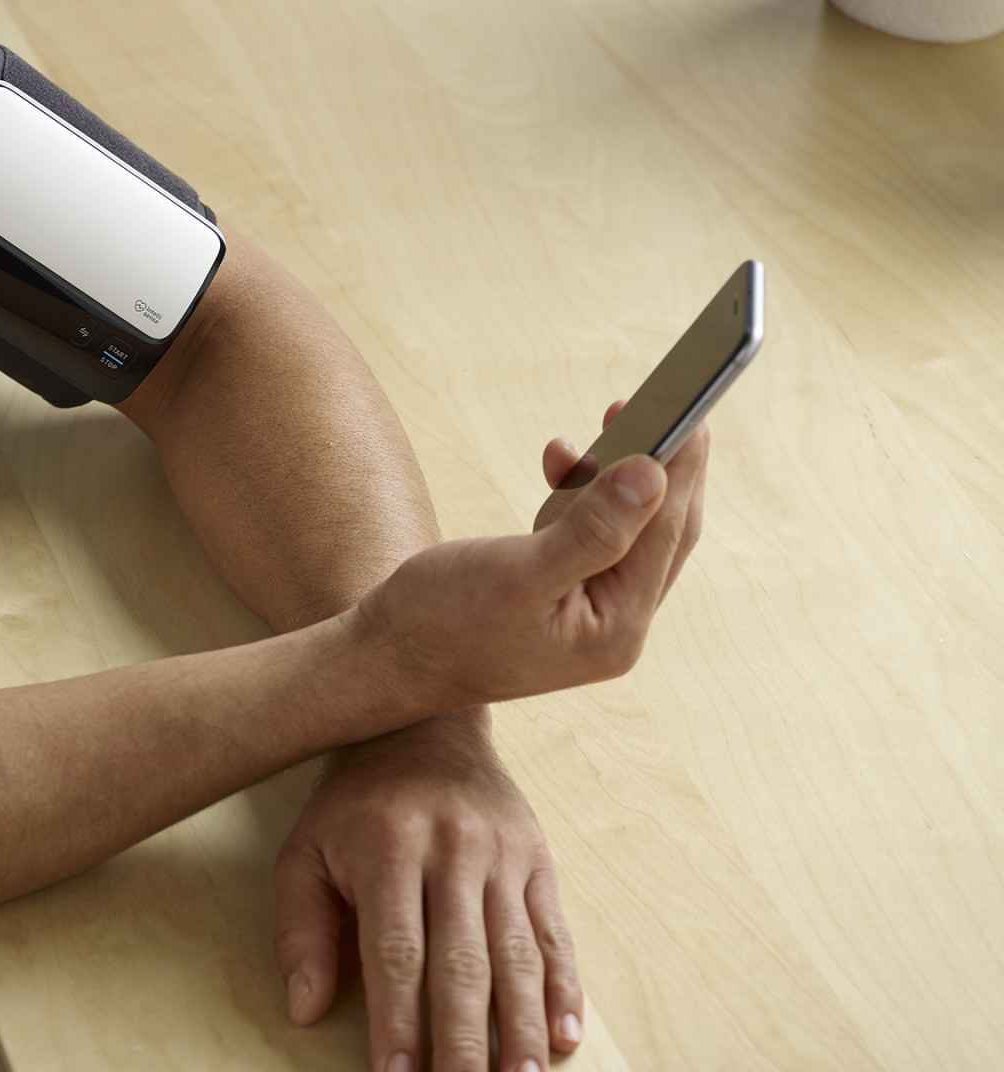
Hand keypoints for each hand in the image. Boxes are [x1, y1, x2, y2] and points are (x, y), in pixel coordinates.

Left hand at [273, 708, 580, 1071]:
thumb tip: (305, 1007)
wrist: (424, 722)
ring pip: (516, 952)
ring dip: (521, 1029)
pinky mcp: (537, 858)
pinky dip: (562, 988)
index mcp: (388, 846)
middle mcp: (452, 848)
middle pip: (462, 960)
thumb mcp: (306, 851)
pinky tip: (563, 1037)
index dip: (397, 1017)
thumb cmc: (355, 804)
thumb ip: (300, 928)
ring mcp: (503, 853)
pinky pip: (553, 931)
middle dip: (463, 1041)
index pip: (395, 948)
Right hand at [355, 406, 709, 710]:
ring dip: (618, 477)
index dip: (682, 466)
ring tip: (609, 422)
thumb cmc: (439, 624)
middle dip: (662, 467)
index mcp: (615, 630)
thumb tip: (655, 475)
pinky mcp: (559, 600)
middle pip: (662, 532)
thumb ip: (592, 530)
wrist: (382, 662)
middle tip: (667, 403)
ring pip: (628, 531)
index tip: (695, 406)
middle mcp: (613, 628)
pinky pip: (591, 537)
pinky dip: (581, 497)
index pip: (666, 533)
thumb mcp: (516, 573)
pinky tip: (561, 463)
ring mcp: (587, 616)